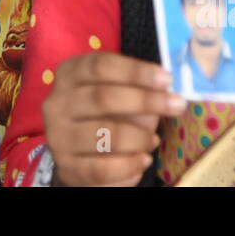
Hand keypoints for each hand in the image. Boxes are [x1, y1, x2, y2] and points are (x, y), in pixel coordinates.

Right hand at [43, 51, 185, 186]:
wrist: (76, 154)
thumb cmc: (103, 114)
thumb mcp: (116, 94)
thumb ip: (137, 91)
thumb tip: (166, 94)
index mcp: (69, 74)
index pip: (101, 66)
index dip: (136, 71)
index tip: (167, 79)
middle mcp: (57, 103)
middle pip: (103, 97)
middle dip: (146, 101)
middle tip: (177, 105)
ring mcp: (59, 137)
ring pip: (105, 135)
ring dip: (140, 138)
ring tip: (153, 140)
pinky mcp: (67, 168)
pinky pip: (104, 169)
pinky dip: (131, 165)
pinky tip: (143, 160)